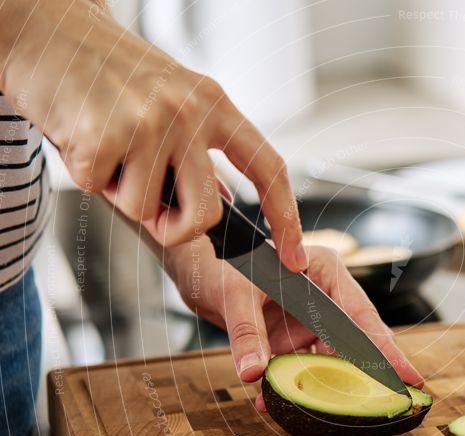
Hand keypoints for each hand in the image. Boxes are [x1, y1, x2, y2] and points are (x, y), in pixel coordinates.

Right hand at [0, 0, 306, 269]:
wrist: (50, 32)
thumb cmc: (113, 73)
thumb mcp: (176, 100)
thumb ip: (201, 153)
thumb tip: (225, 204)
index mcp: (215, 105)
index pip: (269, 168)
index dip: (287, 218)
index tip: (294, 253)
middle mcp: (189, 112)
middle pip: (208, 213)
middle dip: (179, 228)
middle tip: (155, 210)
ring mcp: (148, 123)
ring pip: (147, 210)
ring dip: (122, 191)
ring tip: (109, 146)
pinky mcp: (103, 135)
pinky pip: (100, 191)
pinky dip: (87, 175)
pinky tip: (83, 137)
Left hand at [163, 239, 424, 411]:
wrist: (202, 270)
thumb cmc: (224, 265)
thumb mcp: (235, 296)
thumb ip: (246, 332)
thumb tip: (252, 374)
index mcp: (325, 271)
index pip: (361, 316)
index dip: (385, 350)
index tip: (409, 378)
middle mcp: (326, 295)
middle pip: (355, 342)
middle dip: (365, 375)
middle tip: (394, 404)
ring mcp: (313, 318)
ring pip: (331, 360)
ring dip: (322, 388)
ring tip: (328, 416)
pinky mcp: (297, 337)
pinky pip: (304, 367)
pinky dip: (292, 386)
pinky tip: (273, 403)